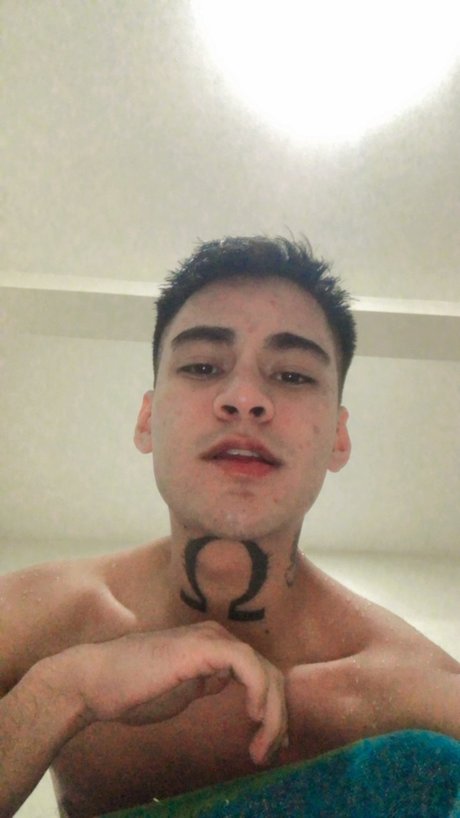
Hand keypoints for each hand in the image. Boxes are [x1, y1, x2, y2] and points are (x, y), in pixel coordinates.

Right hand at [53, 621, 287, 764]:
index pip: (260, 673)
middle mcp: (216, 639)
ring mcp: (210, 640)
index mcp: (213, 648)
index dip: (273, 708)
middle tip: (271, 751)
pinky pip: (246, 664)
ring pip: (264, 669)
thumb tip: (231, 690)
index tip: (270, 743)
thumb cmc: (132, 689)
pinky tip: (254, 714)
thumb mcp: (181, 689)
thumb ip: (207, 683)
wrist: (95, 682)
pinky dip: (259, 689)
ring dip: (273, 711)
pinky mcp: (201, 648)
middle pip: (269, 672)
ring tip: (264, 745)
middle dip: (278, 715)